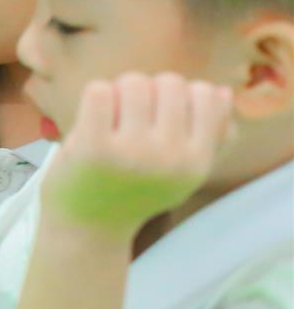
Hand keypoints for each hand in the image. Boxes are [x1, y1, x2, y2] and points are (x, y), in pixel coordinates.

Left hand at [44, 72, 233, 239]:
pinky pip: (100, 90)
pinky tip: (91, 121)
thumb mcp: (181, 170)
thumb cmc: (134, 189)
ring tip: (112, 121)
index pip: (206, 94)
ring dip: (119, 93)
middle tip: (131, 118)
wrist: (87, 226)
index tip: (160, 116)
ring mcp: (133, 152)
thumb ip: (211, 134)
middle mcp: (171, 158)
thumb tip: (222, 91)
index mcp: (198, 161)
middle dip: (148, 91)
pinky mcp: (94, 147)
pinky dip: (94, 98)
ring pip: (134, 82)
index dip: (179, 95)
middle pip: (169, 82)